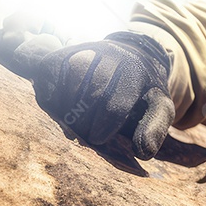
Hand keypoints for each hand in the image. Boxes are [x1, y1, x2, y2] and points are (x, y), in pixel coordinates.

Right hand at [32, 32, 175, 158]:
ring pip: (66, 89)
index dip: (103, 130)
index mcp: (135, 71)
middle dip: (85, 124)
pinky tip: (61, 109)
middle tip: (86, 135)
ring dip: (67, 114)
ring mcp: (81, 52)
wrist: (129, 57)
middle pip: (88, 99)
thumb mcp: (159, 107)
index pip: (114, 105)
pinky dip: (50, 101)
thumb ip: (154, 129)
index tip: (99, 139)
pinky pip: (47, 82)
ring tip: (75, 124)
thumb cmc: (142, 90)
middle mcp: (109, 56)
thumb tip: (143, 153)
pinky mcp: (57, 56)